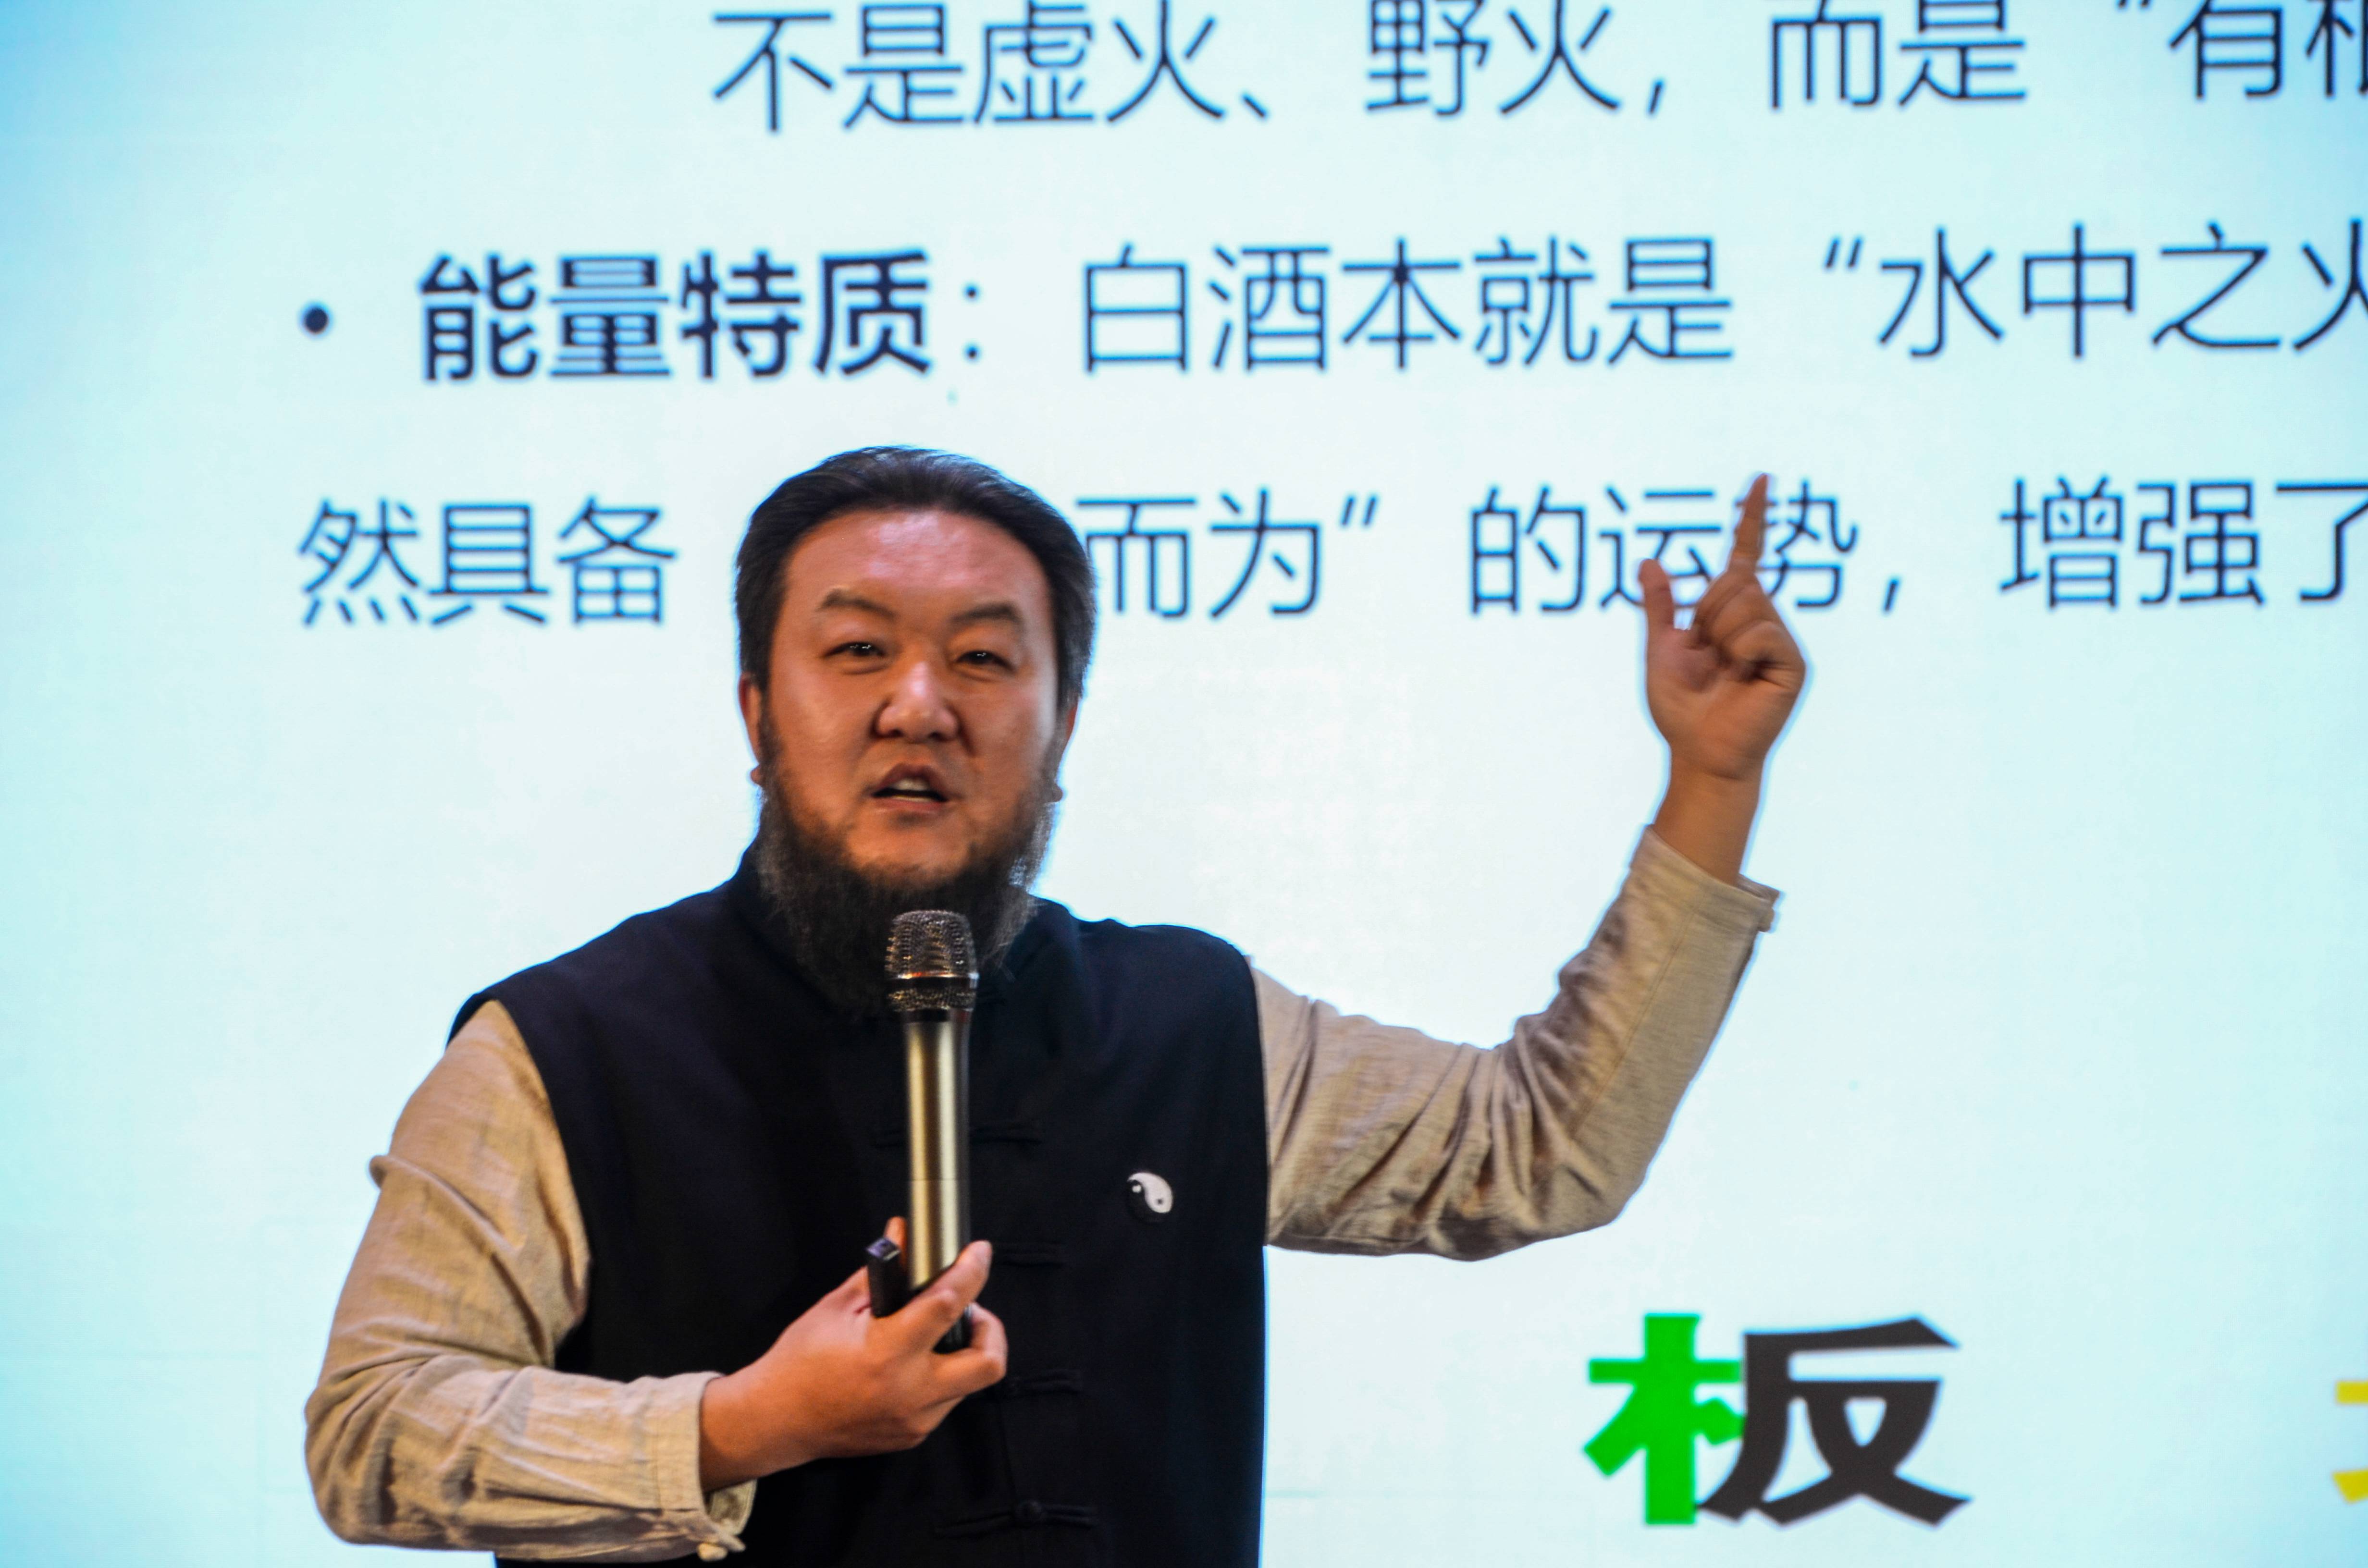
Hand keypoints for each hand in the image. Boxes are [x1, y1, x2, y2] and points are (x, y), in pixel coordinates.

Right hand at [697, 1220, 1006, 1487]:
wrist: (775, 1421)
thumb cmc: (799, 1362)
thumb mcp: (837, 1307)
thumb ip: (879, 1270)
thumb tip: (903, 1232)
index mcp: (888, 1353)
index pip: (948, 1305)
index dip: (971, 1272)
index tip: (980, 1252)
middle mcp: (909, 1391)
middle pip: (988, 1363)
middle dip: (990, 1329)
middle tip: (970, 1310)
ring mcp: (914, 1420)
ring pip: (970, 1384)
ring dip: (963, 1353)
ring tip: (934, 1335)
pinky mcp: (912, 1436)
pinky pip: (946, 1403)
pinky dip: (942, 1378)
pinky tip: (915, 1363)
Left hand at [1639, 474, 1806, 881]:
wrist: (1697, 752)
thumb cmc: (1681, 709)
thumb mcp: (1659, 650)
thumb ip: (1661, 607)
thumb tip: (1649, 560)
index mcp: (1732, 615)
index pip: (1745, 557)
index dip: (1751, 518)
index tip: (1759, 479)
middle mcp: (1762, 621)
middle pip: (1736, 580)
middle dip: (1707, 613)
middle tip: (1706, 653)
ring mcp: (1780, 641)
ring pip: (1747, 603)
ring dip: (1720, 635)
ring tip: (1724, 669)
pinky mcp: (1793, 663)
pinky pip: (1762, 631)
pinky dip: (1740, 651)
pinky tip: (1742, 675)